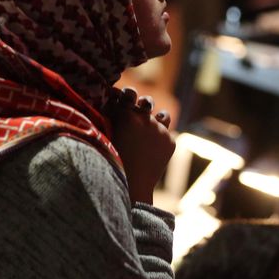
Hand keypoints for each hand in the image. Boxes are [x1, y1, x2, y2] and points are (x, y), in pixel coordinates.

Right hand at [106, 87, 174, 204]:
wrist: (131, 185)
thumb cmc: (112, 160)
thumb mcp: (108, 135)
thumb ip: (113, 117)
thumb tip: (114, 103)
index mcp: (127, 114)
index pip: (128, 93)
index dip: (126, 95)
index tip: (125, 98)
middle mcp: (146, 118)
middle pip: (147, 101)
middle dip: (143, 104)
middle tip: (140, 108)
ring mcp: (160, 129)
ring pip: (163, 115)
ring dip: (158, 118)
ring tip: (152, 126)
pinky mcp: (170, 141)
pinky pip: (166, 135)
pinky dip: (161, 140)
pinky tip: (153, 152)